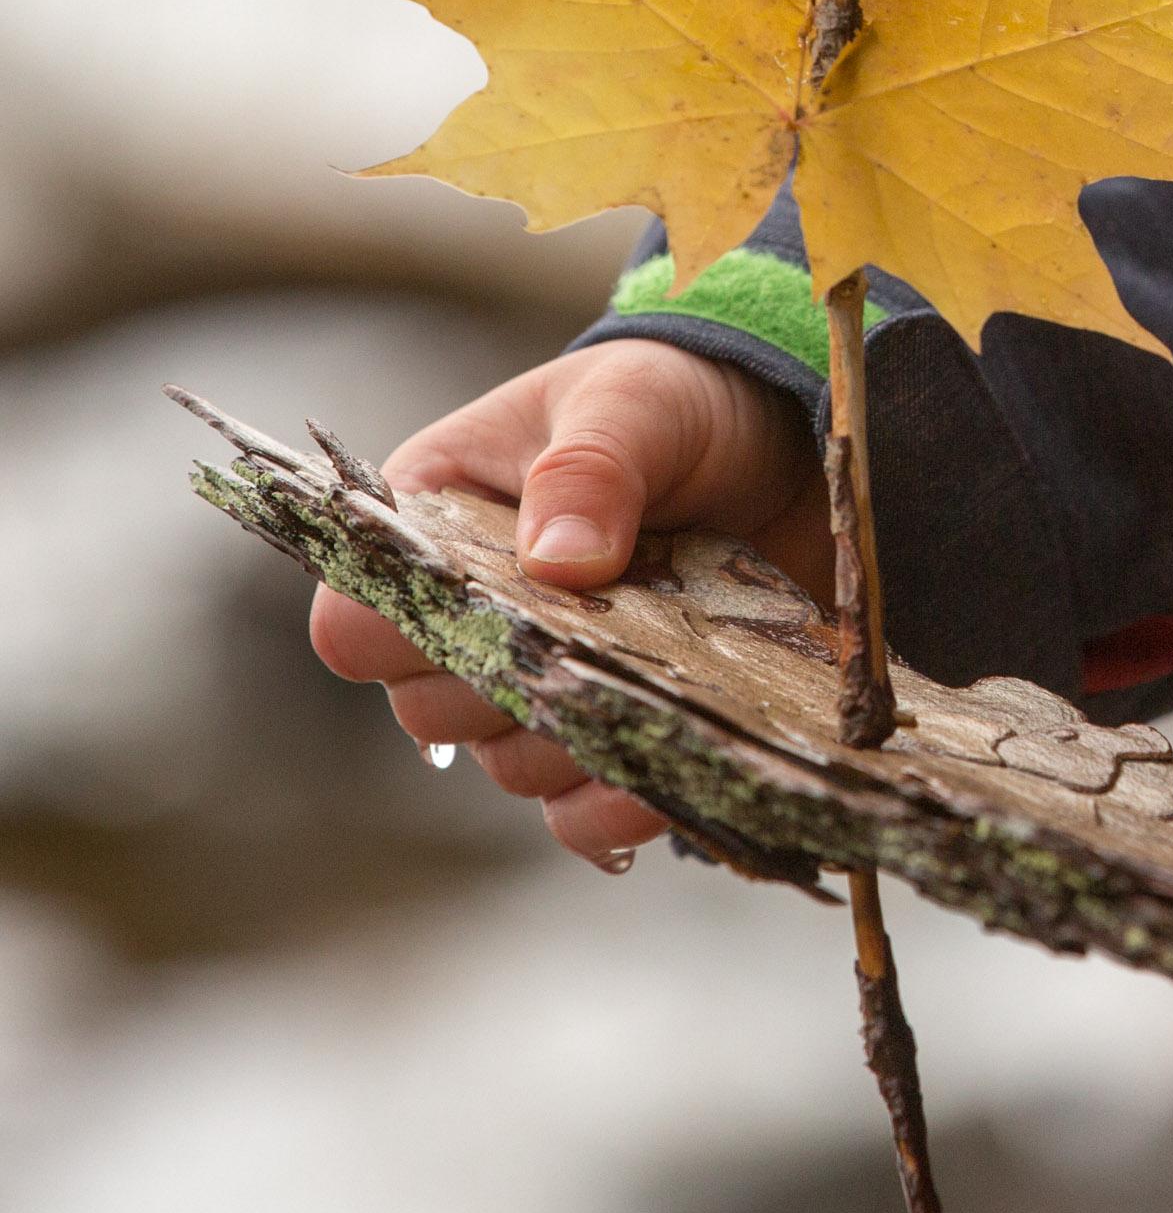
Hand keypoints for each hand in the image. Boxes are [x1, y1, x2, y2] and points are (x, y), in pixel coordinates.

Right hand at [309, 340, 830, 870]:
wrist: (777, 439)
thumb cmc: (671, 401)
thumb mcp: (632, 404)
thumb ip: (588, 467)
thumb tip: (557, 563)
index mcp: (435, 522)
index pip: (355, 617)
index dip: (397, 634)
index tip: (485, 611)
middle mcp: (472, 616)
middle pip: (430, 710)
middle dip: (511, 685)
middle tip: (598, 631)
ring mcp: (543, 682)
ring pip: (508, 765)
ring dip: (575, 740)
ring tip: (653, 678)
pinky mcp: (615, 729)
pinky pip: (580, 811)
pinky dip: (616, 806)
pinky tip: (662, 775)